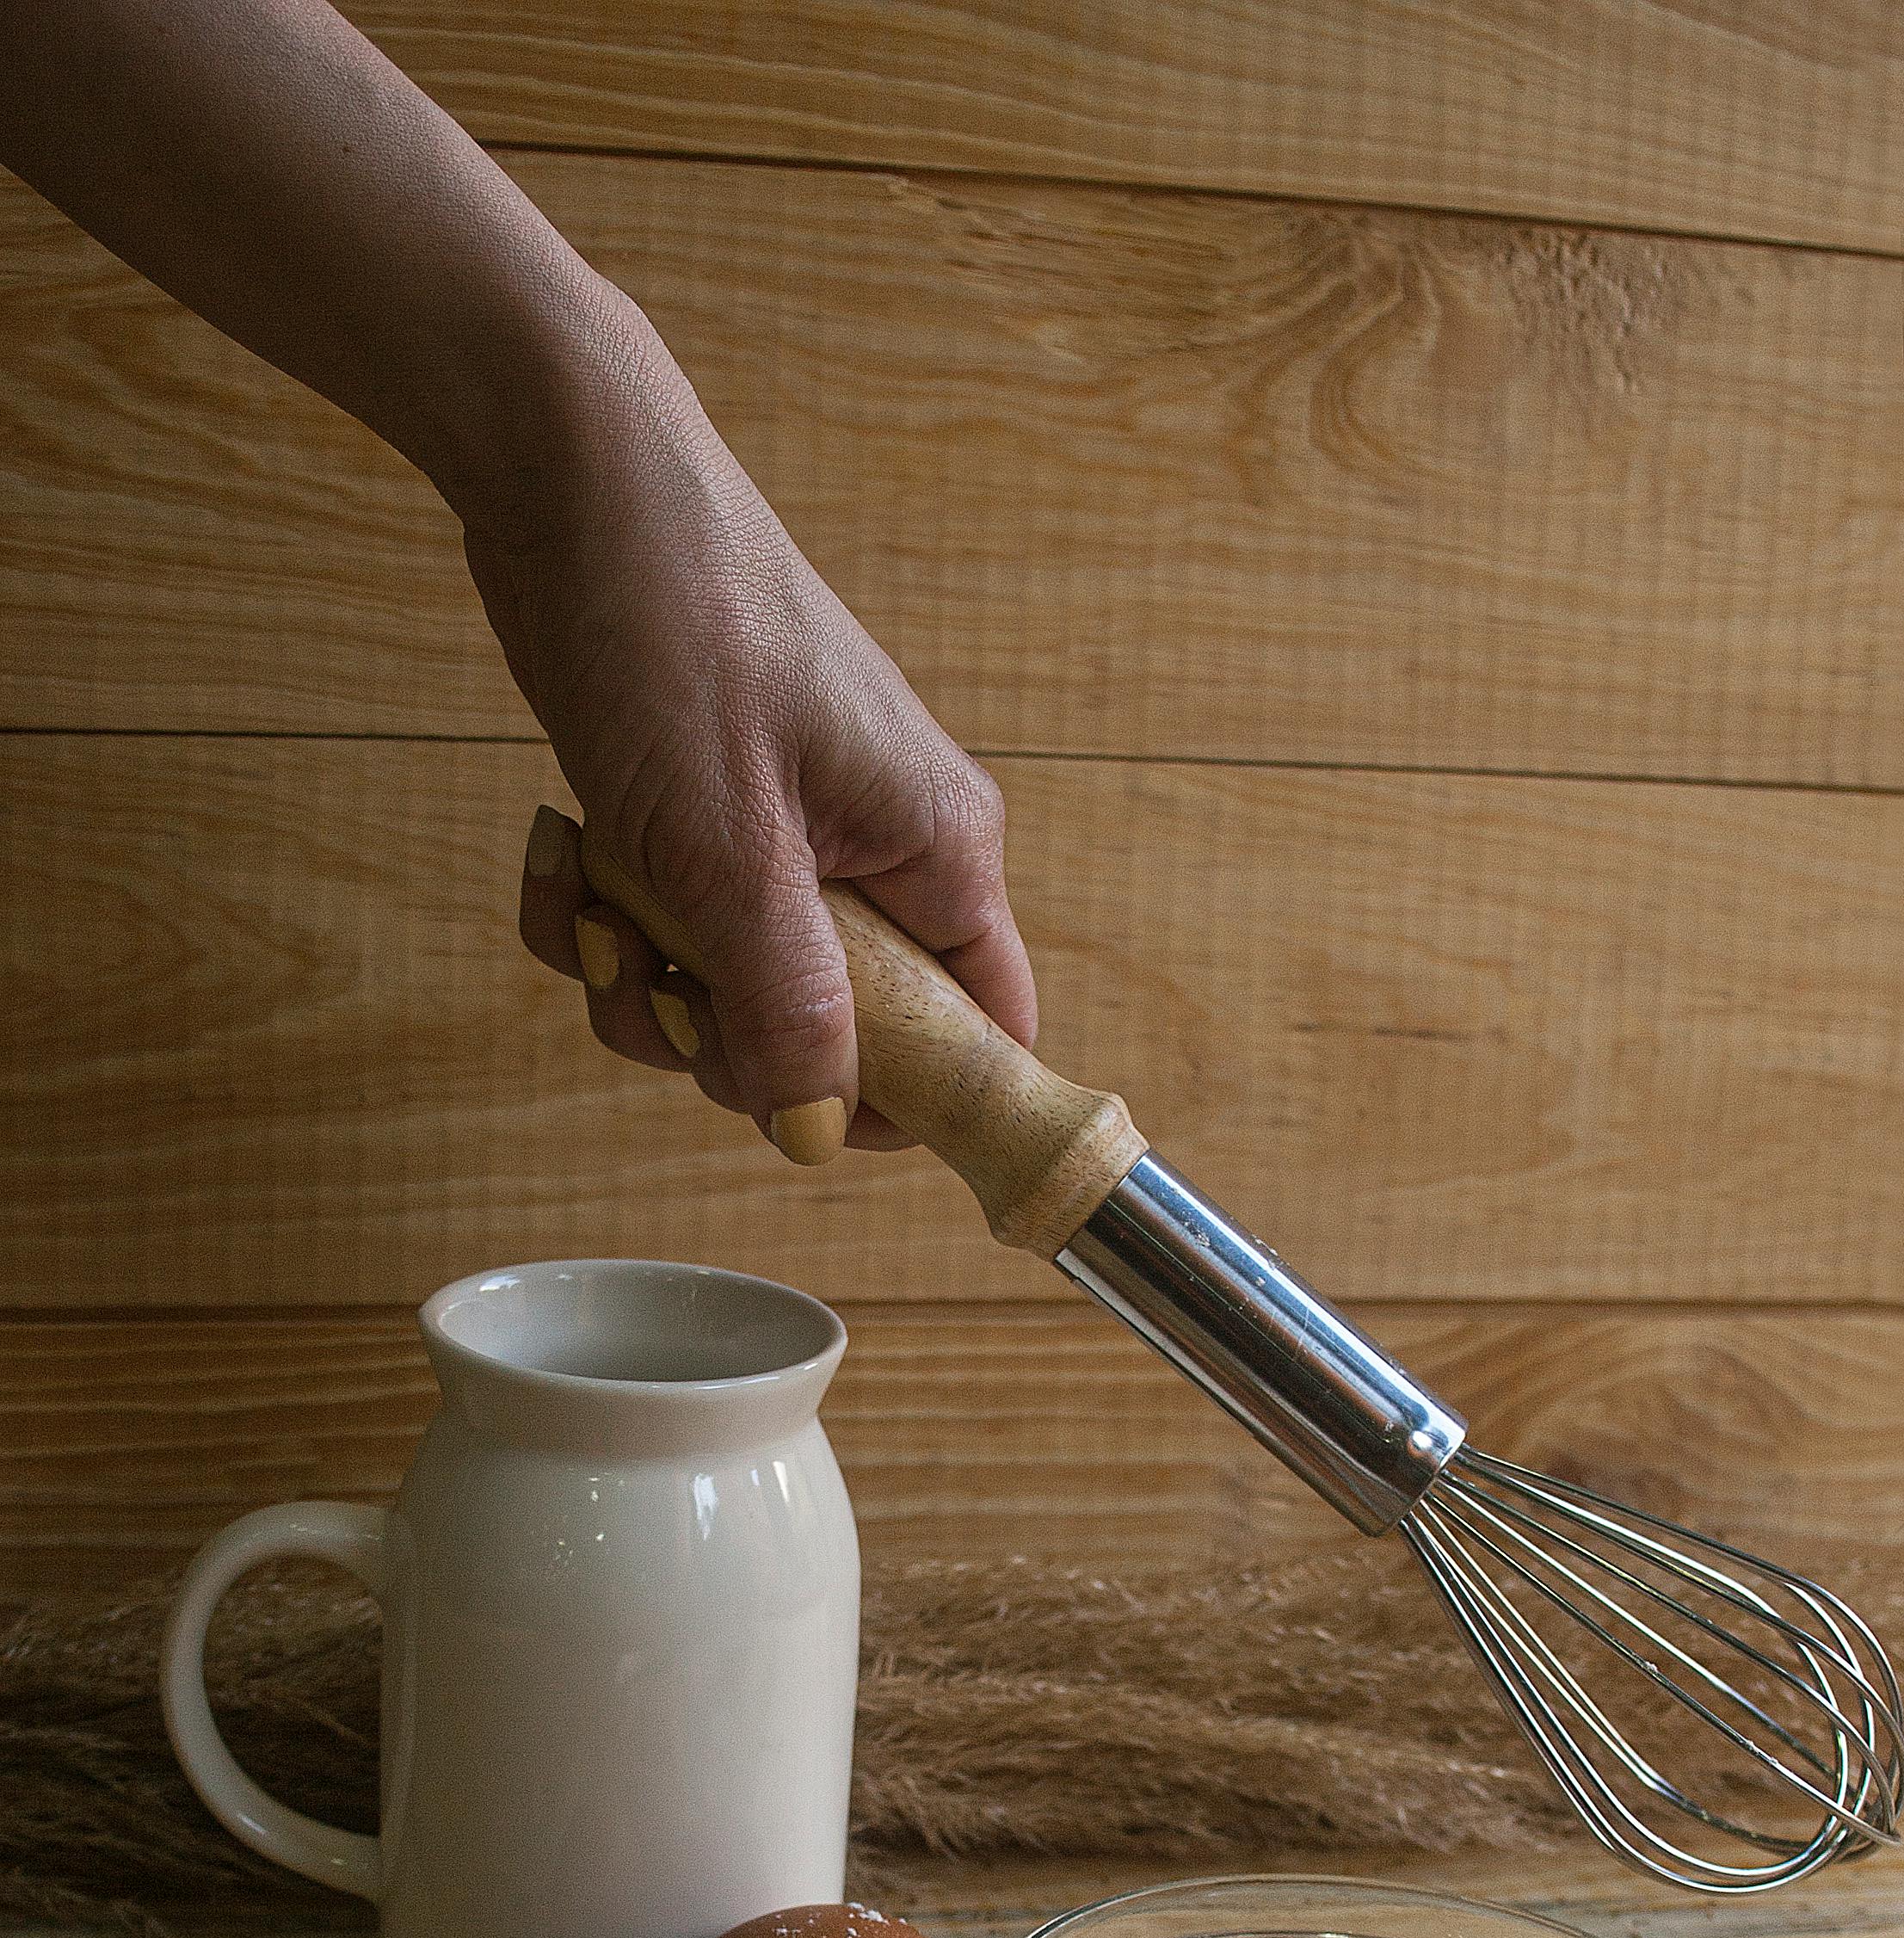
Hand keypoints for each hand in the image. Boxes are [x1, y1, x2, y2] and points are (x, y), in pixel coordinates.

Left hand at [473, 347, 1035, 1155]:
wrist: (567, 477)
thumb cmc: (672, 627)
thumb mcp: (731, 850)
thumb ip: (788, 1003)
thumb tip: (814, 1135)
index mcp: (938, 856)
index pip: (982, 1036)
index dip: (899, 1101)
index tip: (789, 1106)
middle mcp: (883, 853)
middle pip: (836, 1037)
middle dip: (722, 1037)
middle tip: (659, 976)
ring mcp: (793, 836)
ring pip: (732, 996)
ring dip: (639, 980)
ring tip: (595, 898)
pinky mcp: (707, 820)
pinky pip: (667, 931)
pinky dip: (600, 916)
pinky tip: (563, 853)